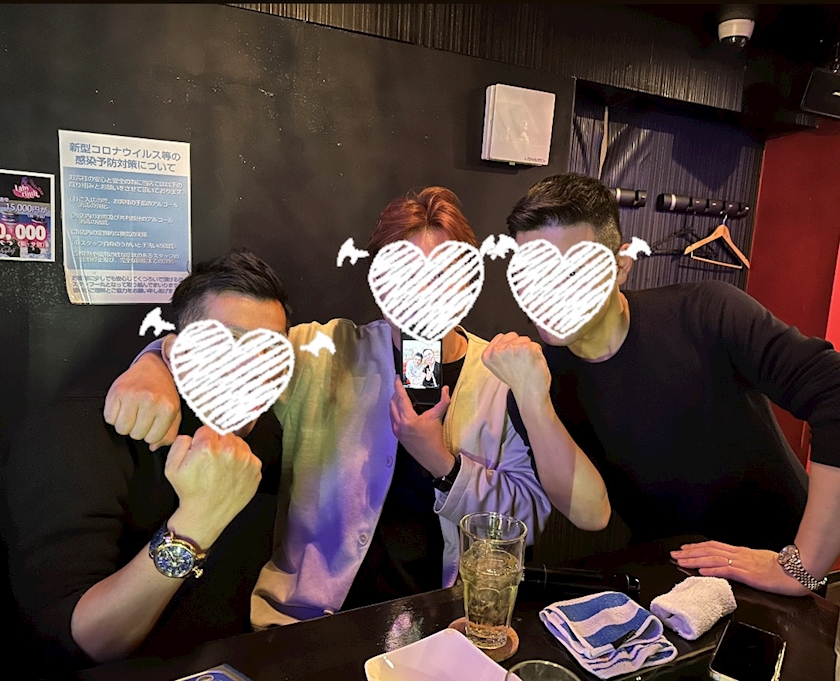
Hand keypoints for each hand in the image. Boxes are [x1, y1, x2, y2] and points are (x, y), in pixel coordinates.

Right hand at [104, 350, 180, 450]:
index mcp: (167, 408)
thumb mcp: (175, 412)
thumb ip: (169, 433)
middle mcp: (150, 401)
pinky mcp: (116, 391)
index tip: (152, 423)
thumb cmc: (165, 391)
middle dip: (138, 428)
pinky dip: (114, 415)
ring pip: (121, 428)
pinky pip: (109, 417)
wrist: (155, 366)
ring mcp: (132, 395)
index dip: (150, 434)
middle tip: (142, 415)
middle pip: (135, 434)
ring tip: (133, 411)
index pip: (152, 438)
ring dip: (125, 423)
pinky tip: (123, 405)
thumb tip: (153, 447)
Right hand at [165, 426, 261, 549]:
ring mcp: (245, 460)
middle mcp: (230, 450)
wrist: (206, 515)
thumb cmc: (190, 492)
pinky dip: (242, 462)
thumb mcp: (171, 466)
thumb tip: (192, 435)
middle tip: (212, 460)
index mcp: (208, 446)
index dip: (203, 439)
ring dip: (232, 450)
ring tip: (222, 467)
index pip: (208, 428)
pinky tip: (232, 473)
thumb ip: (180, 442)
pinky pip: (249, 456)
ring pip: (239, 443)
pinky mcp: (256, 469)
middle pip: (225, 434)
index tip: (202, 450)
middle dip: (218, 443)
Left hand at [390, 376, 453, 478]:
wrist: (433, 457)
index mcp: (408, 419)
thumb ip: (443, 401)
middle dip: (396, 393)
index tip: (397, 377)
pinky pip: (392, 419)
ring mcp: (397, 430)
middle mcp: (399, 424)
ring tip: (401, 395)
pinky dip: (395, 411)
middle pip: (393, 403)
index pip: (400, 398)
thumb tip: (445, 389)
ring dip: (394, 402)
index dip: (398, 386)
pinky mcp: (397, 435)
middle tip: (401, 386)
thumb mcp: (438, 417)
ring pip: (391, 411)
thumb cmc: (435, 438)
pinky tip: (402, 409)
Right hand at [481, 332, 550, 398]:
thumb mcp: (499, 367)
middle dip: (519, 345)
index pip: (501, 336)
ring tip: (526, 364)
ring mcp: (511, 348)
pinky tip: (533, 364)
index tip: (512, 358)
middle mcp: (497, 351)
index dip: (510, 346)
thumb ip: (499, 353)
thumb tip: (505, 343)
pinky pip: (535, 344)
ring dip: (529, 349)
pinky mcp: (526, 348)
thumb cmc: (518, 383)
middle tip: (520, 362)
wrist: (529, 394)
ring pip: (525, 339)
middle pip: (513, 335)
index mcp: (487, 355)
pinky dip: (538, 353)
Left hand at [670, 540, 810, 596]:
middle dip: (689, 552)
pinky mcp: (748, 574)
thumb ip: (742, 560)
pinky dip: (712, 569)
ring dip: (695, 560)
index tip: (683, 549)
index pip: (713, 546)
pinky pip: (727, 570)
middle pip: (708, 550)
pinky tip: (701, 571)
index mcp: (740, 551)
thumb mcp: (757, 560)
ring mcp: (742, 563)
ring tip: (681, 561)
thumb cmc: (779, 567)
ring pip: (713, 558)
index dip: (696, 547)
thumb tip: (730, 563)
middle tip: (674, 555)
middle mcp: (738, 554)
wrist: (795, 571)